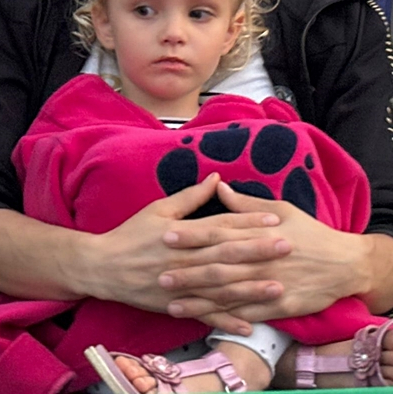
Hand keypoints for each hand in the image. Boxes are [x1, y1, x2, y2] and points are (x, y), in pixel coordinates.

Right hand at [85, 174, 287, 334]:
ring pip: (219, 288)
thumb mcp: (157, 209)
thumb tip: (217, 178)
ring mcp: (180, 285)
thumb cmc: (131, 234)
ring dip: (250, 288)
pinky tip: (250, 324)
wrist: (103, 267)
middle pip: (224, 255)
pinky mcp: (175, 305)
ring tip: (278, 286)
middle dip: (257, 251)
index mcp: (179, 234)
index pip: (218, 226)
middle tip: (288, 247)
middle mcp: (182, 259)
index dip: (247, 223)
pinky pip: (205, 314)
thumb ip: (190, 197)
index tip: (275, 220)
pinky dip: (227, 321)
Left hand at [160, 182, 364, 324]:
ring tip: (171, 303)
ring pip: (227, 294)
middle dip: (187, 272)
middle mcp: (259, 260)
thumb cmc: (310, 232)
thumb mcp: (281, 209)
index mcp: (257, 234)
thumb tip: (217, 185)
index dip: (190, 236)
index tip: (165, 236)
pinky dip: (224, 318)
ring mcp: (268, 285)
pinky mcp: (278, 306)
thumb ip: (244, 202)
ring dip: (199, 300)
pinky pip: (247, 314)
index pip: (217, 233)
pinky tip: (204, 320)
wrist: (345, 263)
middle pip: (217, 266)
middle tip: (159, 275)